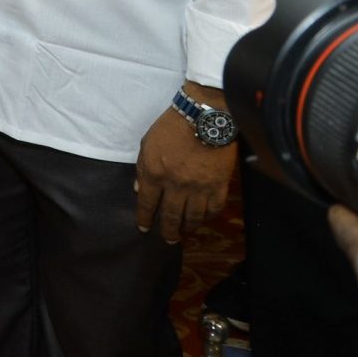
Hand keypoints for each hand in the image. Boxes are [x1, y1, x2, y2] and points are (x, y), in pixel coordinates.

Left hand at [134, 103, 235, 242]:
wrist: (204, 116)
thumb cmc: (171, 127)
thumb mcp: (147, 143)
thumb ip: (142, 168)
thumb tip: (138, 189)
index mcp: (155, 173)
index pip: (147, 203)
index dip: (144, 218)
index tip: (143, 228)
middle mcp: (176, 185)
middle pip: (171, 216)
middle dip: (167, 231)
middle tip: (167, 240)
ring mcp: (199, 187)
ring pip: (193, 216)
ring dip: (188, 227)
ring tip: (184, 232)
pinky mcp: (219, 185)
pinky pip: (214, 208)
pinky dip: (209, 216)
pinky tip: (204, 218)